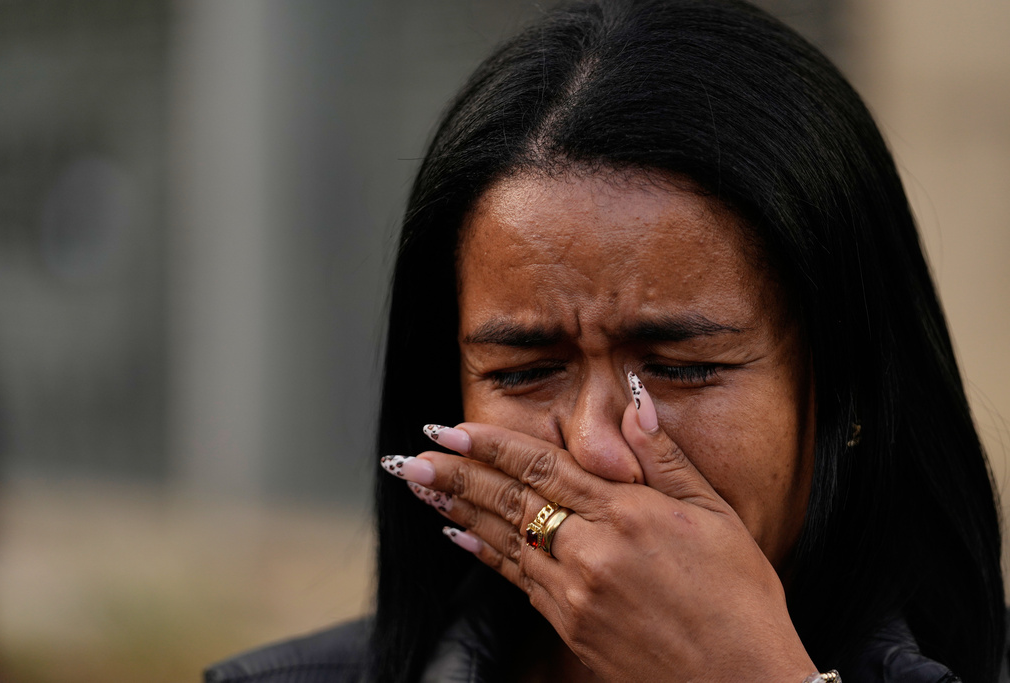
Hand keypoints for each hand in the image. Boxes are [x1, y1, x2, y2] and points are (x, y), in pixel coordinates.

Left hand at [382, 388, 815, 681]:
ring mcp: (575, 593)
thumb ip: (664, 455)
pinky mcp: (571, 625)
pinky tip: (457, 537)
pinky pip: (516, 580)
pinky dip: (483, 554)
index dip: (491, 446)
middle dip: (455, 475)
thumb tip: (635, 397)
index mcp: (627, 514)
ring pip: (503, 539)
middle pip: (509, 501)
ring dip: (456, 510)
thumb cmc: (738, 597)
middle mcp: (591, 551)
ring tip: (421, 487)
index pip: (542, 467)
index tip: (450, 429)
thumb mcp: (714, 514)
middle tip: (410, 456)